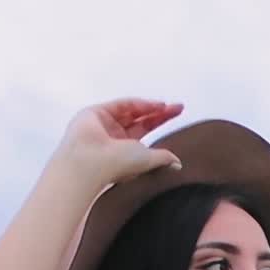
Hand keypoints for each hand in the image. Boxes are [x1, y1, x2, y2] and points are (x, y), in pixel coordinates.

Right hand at [50, 97, 185, 190]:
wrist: (91, 162)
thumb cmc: (117, 165)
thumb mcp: (146, 160)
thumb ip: (162, 158)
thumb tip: (178, 164)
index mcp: (126, 148)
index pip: (146, 130)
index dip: (162, 120)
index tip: (177, 113)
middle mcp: (115, 135)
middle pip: (141, 118)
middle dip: (159, 112)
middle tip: (178, 107)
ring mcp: (105, 123)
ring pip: (132, 110)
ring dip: (151, 107)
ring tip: (168, 107)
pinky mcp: (96, 113)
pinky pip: (121, 105)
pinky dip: (137, 104)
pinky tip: (154, 105)